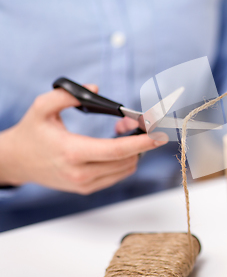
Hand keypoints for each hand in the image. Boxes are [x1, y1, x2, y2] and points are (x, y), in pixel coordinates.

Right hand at [0, 86, 166, 194]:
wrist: (17, 161)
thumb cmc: (31, 133)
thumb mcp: (42, 108)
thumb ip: (67, 95)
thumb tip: (95, 88)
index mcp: (72, 152)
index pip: (116, 151)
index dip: (142, 142)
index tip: (159, 135)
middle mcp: (81, 173)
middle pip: (127, 160)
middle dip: (140, 141)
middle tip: (135, 123)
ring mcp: (85, 184)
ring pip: (126, 169)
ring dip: (133, 150)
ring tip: (122, 131)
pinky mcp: (87, 188)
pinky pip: (117, 175)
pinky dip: (124, 159)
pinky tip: (116, 145)